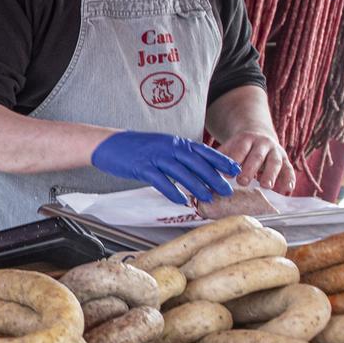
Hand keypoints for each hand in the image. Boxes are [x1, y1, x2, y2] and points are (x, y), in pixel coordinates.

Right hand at [89, 131, 240, 205]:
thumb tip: (197, 167)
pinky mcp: (142, 166)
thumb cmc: (135, 147)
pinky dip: (172, 191)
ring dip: (197, 186)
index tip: (234, 170)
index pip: (203, 151)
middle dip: (214, 176)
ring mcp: (155, 156)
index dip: (220, 160)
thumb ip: (178, 155)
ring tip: (208, 197)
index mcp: (175, 142)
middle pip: (196, 162)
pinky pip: (161, 181)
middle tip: (226, 189)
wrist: (109, 144)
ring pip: (181, 172)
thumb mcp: (161, 146)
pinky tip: (181, 201)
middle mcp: (168, 147)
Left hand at [216, 129, 295, 191]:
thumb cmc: (240, 148)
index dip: (234, 161)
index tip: (227, 175)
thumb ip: (219, 159)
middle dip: (250, 169)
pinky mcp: (286, 161)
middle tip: (242, 182)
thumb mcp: (229, 147)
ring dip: (271, 174)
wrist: (260, 137)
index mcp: (246, 139)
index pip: (239, 150)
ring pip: (274, 162)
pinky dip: (289, 179)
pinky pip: (289, 169)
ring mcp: (275, 152)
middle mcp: (262, 144)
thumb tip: (203, 174)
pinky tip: (287, 189)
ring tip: (266, 186)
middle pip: (257, 156)